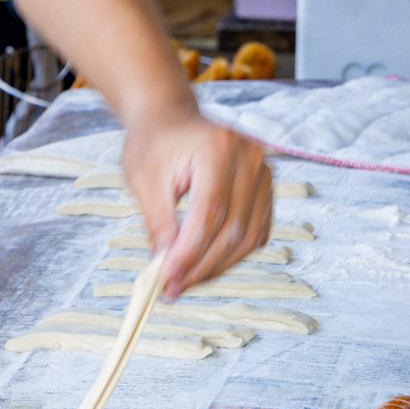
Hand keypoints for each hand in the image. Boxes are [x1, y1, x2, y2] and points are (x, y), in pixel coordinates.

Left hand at [122, 109, 271, 298]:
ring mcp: (264, 172)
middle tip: (171, 289)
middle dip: (202, 267)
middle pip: (234, 229)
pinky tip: (204, 265)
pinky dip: (231, 255)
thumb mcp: (143, 180)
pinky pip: (256, 232)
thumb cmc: (153, 144)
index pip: (210, 213)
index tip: (166, 280)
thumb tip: (166, 268)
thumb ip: (158, 224)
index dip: (190, 253)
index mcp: (219, 147)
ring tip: (185, 281)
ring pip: (248, 237)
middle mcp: (251, 157)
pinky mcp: (266, 188)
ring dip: (217, 267)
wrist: (170, 119)